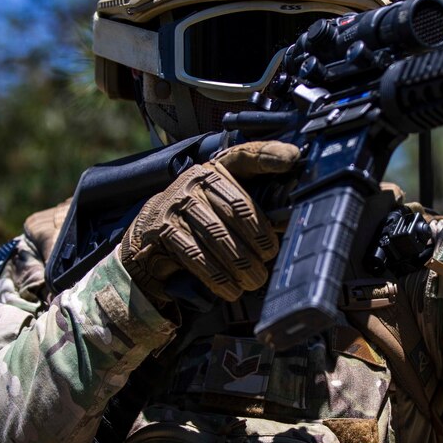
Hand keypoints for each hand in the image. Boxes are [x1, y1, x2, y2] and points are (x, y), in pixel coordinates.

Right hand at [119, 141, 299, 305]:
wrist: (150, 236)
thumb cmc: (202, 220)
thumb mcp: (226, 204)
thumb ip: (257, 204)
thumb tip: (292, 217)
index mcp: (218, 169)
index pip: (246, 156)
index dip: (269, 154)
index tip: (292, 158)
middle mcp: (196, 181)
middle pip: (237, 208)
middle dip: (259, 237)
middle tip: (270, 257)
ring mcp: (178, 205)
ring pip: (218, 236)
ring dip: (241, 263)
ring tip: (255, 279)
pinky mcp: (164, 231)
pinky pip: (196, 255)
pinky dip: (217, 276)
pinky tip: (231, 288)